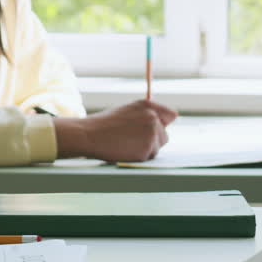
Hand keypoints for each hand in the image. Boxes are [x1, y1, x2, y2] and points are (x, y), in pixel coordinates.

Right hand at [53, 99, 177, 161]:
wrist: (89, 135)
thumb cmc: (105, 124)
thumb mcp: (128, 110)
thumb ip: (148, 113)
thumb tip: (172, 118)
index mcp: (148, 105)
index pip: (170, 115)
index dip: (161, 124)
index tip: (148, 128)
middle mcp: (153, 117)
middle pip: (164, 135)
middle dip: (152, 140)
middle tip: (129, 138)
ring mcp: (152, 133)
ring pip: (158, 147)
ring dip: (146, 149)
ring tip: (126, 143)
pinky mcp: (148, 149)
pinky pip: (150, 157)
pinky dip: (139, 157)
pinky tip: (125, 150)